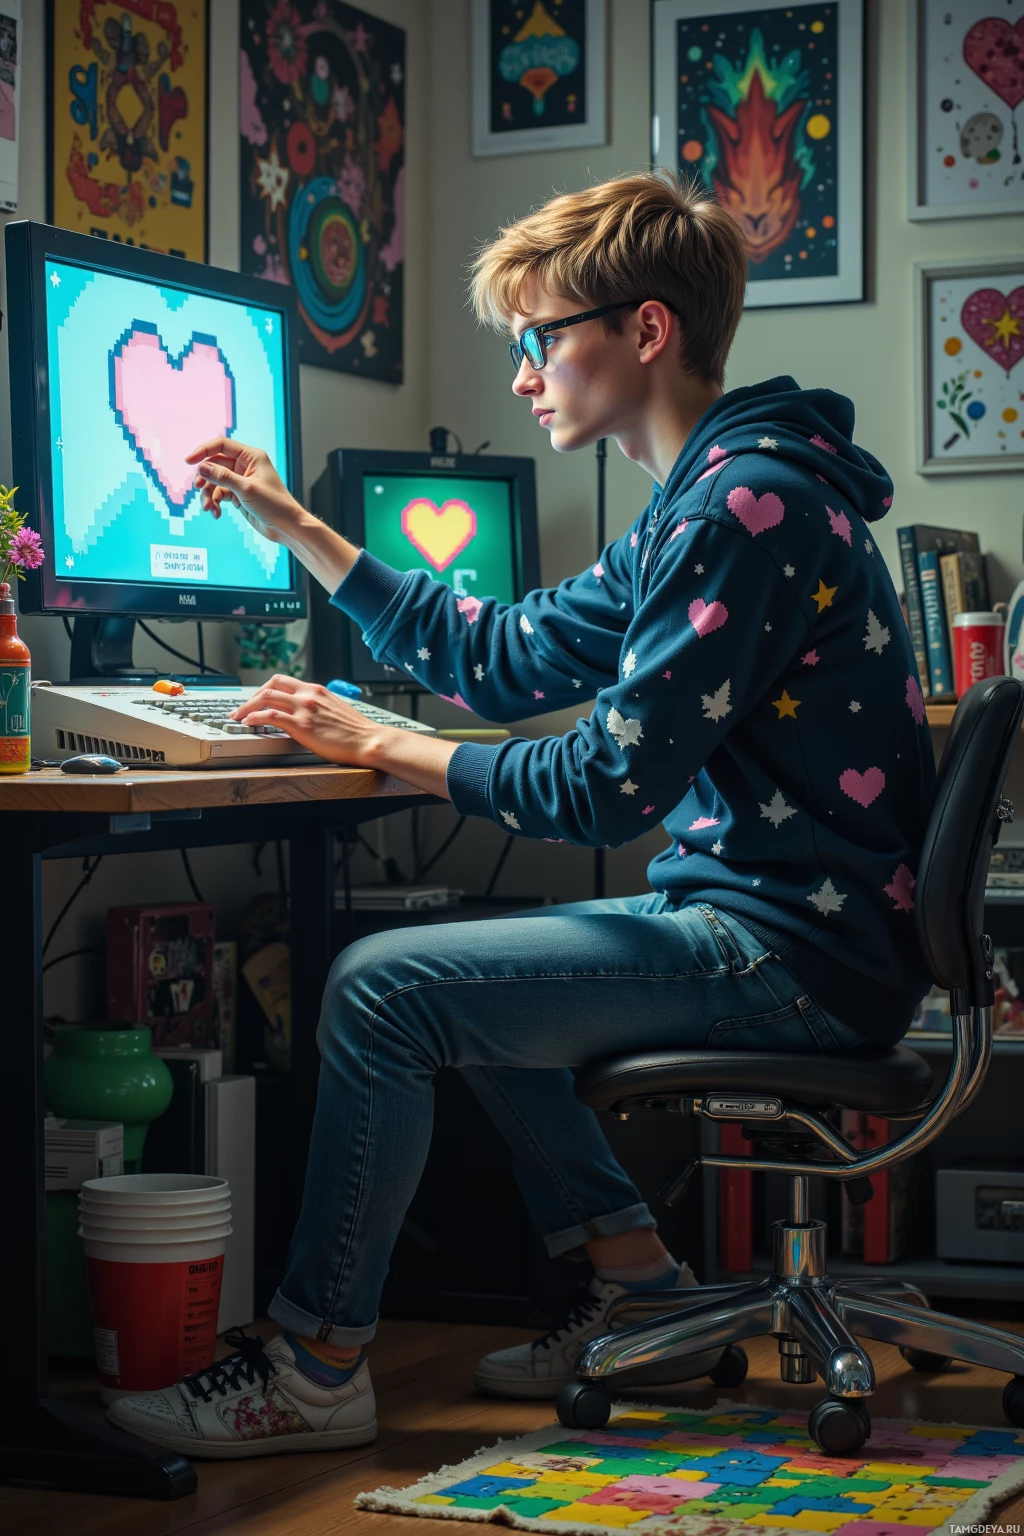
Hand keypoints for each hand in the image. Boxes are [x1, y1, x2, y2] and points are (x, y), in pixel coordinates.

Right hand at [187, 438, 303, 544]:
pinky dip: (215, 502)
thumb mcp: (246, 489)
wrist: (287, 527)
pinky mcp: (238, 494)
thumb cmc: (274, 505)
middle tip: (198, 489)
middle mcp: (245, 465)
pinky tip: (216, 514)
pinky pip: (220, 493)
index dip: (203, 451)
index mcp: (251, 456)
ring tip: (209, 508)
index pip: (222, 445)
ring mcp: (241, 480)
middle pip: (215, 464)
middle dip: (205, 478)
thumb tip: (202, 467)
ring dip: (208, 494)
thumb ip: (223, 477)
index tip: (189, 461)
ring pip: (215, 481)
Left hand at [231, 676, 390, 766]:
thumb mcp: (335, 709)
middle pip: (271, 684)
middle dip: (252, 695)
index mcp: (316, 690)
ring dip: (247, 706)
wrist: (368, 740)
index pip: (283, 681)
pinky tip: (248, 722)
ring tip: (238, 716)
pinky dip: (255, 717)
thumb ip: (318, 706)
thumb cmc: (356, 731)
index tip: (256, 699)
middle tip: (242, 707)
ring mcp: (304, 709)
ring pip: (267, 697)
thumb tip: (305, 713)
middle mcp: (308, 694)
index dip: (265, 689)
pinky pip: (271, 716)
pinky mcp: (302, 725)